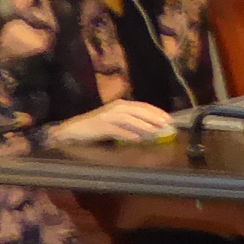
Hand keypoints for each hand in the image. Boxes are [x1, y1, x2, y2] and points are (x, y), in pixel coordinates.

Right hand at [52, 100, 175, 145]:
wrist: (74, 129)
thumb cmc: (98, 126)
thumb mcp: (117, 121)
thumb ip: (132, 122)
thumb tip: (152, 128)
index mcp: (121, 104)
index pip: (143, 106)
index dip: (156, 112)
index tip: (169, 118)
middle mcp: (115, 107)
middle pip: (138, 110)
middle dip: (153, 117)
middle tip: (166, 124)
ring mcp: (107, 116)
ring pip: (128, 119)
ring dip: (143, 125)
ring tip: (155, 131)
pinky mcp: (100, 126)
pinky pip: (116, 130)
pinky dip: (127, 134)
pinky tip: (137, 139)